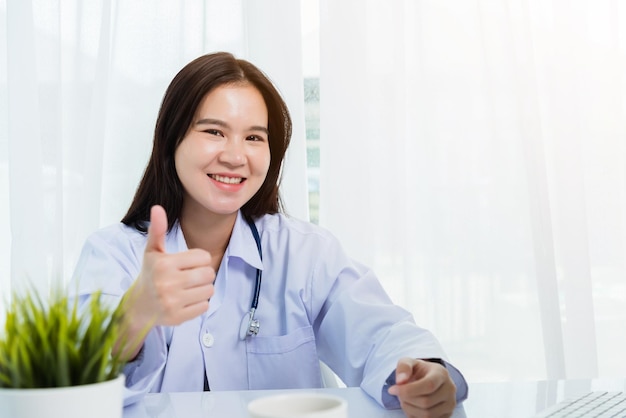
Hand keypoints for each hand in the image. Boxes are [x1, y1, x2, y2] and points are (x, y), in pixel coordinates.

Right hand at [125, 205, 215, 327]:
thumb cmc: (150, 274)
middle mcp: (167, 283)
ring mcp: (172, 302)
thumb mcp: (152, 251)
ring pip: (209, 291)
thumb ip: (157, 230)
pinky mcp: (177, 318)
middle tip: (190, 276)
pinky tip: (186, 300)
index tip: (187, 263)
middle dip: (203, 274)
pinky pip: (204, 306)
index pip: (204, 257)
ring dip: (203, 289)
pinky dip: (199, 304)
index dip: (199, 259)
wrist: (138, 306)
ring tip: (188, 288)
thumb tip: (157, 207)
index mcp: (164, 264)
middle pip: (209, 274)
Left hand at [387, 357, 456, 417]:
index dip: (408, 390)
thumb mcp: (409, 362)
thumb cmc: (418, 371)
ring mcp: (450, 404)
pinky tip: (412, 406)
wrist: (429, 378)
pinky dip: (415, 416)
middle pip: (426, 402)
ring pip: (427, 414)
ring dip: (410, 409)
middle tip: (398, 394)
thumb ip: (403, 367)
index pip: (428, 385)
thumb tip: (400, 381)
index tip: (392, 389)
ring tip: (405, 400)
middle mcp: (450, 389)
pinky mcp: (448, 415)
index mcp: (441, 373)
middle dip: (407, 400)